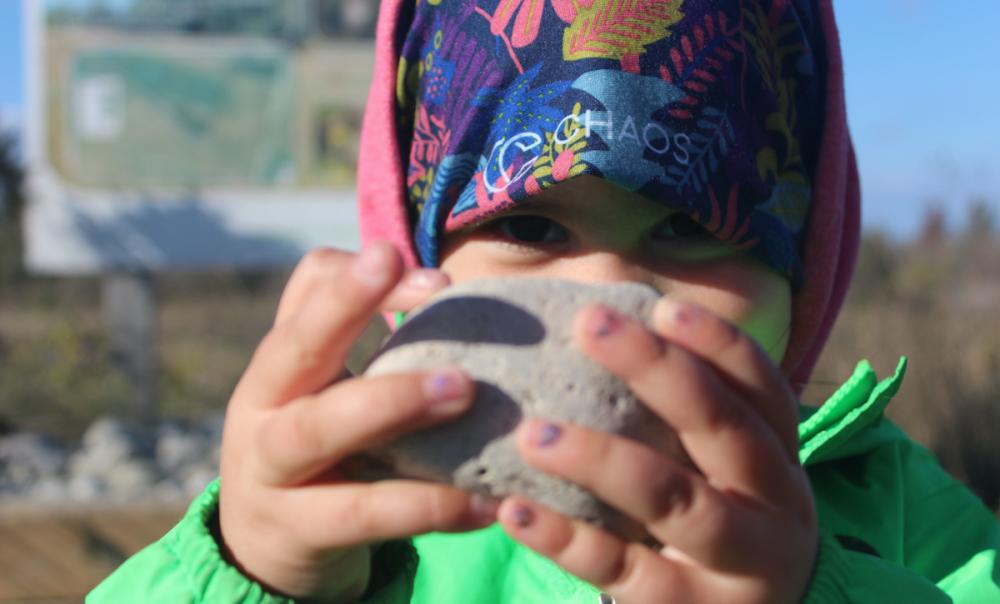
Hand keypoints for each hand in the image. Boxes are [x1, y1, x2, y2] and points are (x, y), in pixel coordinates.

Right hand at [218, 243, 496, 600]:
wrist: (262, 547)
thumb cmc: (314, 447)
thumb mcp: (322, 390)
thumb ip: (366, 341)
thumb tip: (447, 290)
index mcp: (279, 363)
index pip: (305, 291)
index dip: (360, 274)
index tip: (437, 277)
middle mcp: (261, 407)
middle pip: (296, 346)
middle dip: (353, 307)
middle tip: (439, 289)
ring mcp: (269, 472)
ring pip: (318, 429)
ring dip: (393, 403)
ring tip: (463, 390)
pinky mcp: (297, 532)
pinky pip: (365, 514)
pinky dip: (428, 506)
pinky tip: (485, 502)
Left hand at [497, 299, 815, 603]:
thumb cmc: (709, 527)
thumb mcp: (717, 474)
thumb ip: (677, 418)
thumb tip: (593, 334)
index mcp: (778, 458)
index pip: (761, 387)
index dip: (717, 343)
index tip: (661, 306)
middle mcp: (775, 508)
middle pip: (725, 428)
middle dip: (660, 371)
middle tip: (590, 326)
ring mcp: (739, 568)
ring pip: (674, 501)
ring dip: (601, 459)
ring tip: (533, 433)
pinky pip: (622, 570)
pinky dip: (567, 539)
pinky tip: (516, 511)